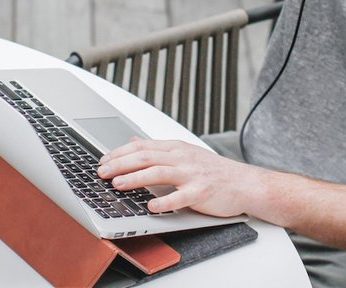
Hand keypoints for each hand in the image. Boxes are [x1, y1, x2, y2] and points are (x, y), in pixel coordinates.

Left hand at [97, 138, 258, 216]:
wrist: (244, 182)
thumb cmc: (212, 170)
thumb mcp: (183, 153)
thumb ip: (157, 149)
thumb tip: (132, 140)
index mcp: (175, 148)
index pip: (142, 146)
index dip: (120, 152)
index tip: (103, 160)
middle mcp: (181, 157)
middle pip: (146, 156)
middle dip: (121, 163)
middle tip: (102, 171)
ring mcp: (192, 174)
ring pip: (159, 172)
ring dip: (136, 178)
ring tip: (118, 184)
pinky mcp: (201, 192)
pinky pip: (180, 197)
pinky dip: (165, 202)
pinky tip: (151, 206)